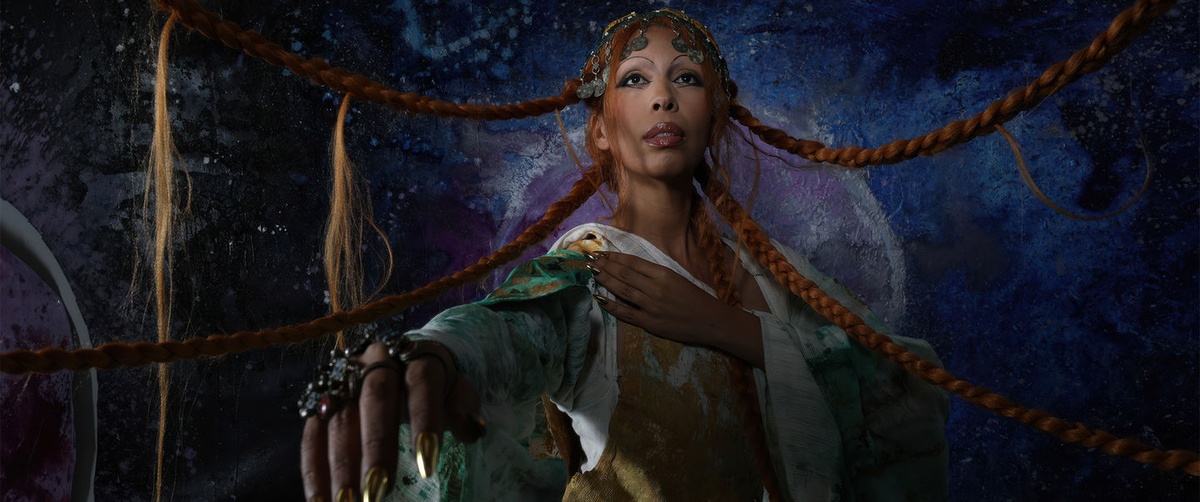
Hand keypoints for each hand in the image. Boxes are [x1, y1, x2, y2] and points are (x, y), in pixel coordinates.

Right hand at [300, 340, 483, 501]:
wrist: (397, 357)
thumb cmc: (432, 383)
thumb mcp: (455, 388)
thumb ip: (462, 406)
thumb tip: (472, 428)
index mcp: (413, 355)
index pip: (421, 382)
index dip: (424, 421)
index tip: (428, 467)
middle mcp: (374, 361)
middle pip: (375, 400)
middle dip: (376, 447)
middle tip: (378, 491)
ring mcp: (342, 379)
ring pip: (339, 420)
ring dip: (340, 466)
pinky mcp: (318, 400)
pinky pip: (311, 435)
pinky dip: (313, 470)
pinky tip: (319, 501)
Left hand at [588, 251, 763, 366]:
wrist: (710, 320)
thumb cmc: (694, 297)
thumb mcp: (676, 277)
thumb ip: (654, 273)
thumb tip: (630, 265)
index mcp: (663, 274)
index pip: (633, 262)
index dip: (615, 257)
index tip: (601, 252)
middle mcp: (656, 288)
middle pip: (625, 274)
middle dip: (605, 266)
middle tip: (589, 260)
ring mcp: (652, 306)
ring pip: (623, 290)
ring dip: (606, 281)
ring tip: (592, 273)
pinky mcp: (651, 323)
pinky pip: (627, 313)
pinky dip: (612, 306)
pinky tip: (599, 298)